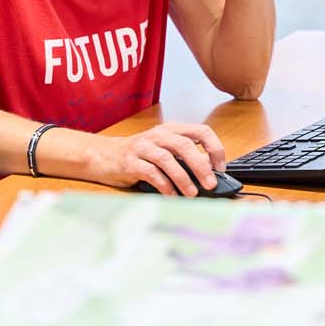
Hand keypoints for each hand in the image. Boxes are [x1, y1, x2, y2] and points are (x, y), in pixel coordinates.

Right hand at [94, 122, 226, 196]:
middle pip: (185, 145)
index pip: (200, 131)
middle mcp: (158, 135)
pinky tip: (172, 196)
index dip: (214, 148)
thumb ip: (183, 157)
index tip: (220, 167)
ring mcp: (143, 147)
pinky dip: (164, 186)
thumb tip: (209, 173)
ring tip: (193, 194)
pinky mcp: (130, 162)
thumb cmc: (138, 154)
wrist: (104, 155)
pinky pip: (151, 173)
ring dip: (183, 178)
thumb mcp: (163, 149)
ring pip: (168, 159)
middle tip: (210, 184)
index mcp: (171, 130)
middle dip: (201, 166)